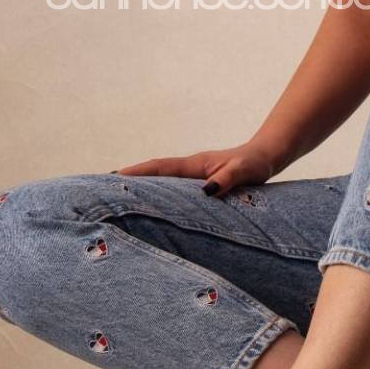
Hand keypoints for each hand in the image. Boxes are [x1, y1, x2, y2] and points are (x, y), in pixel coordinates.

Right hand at [116, 139, 283, 196]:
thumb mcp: (245, 170)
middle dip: (130, 181)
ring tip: (118, 203)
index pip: (160, 167)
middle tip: (102, 190)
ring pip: (162, 184)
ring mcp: (193, 177)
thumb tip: (207, 191)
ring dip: (143, 191)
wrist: (267, 157)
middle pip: (154, 175)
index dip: (137, 172)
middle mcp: (190, 170)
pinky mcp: (201, 186)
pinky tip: (153, 211)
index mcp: (195, 165)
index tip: (113, 177)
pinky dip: (160, 197)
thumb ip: (229, 178)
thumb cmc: (256, 163)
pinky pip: (174, 192)